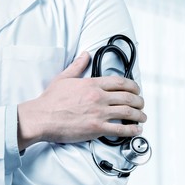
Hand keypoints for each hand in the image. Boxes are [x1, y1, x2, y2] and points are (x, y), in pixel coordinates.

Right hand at [17, 52, 146, 150]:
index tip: (137, 90)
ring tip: (143, 117)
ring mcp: (99, 113)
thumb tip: (85, 55)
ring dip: (139, 115)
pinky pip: (120, 130)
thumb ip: (77, 66)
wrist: (41, 118)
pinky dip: (132, 130)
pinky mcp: (97, 129)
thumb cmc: (50, 100)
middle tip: (142, 104)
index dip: (133, 86)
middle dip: (139, 101)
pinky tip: (137, 130)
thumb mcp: (64, 78)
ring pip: (127, 113)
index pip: (120, 82)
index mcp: (92, 84)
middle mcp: (99, 97)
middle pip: (128, 97)